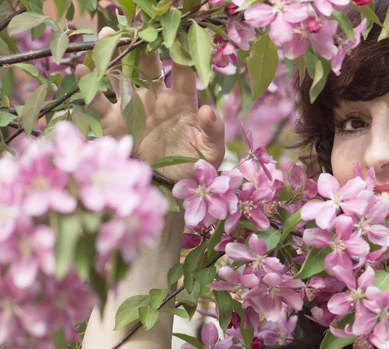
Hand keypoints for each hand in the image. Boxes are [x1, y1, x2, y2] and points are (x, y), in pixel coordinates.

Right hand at [75, 27, 224, 180]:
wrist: (169, 187)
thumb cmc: (195, 166)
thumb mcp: (211, 152)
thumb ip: (213, 131)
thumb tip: (207, 110)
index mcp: (183, 101)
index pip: (184, 73)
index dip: (182, 56)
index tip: (179, 37)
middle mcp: (158, 98)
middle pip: (150, 66)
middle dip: (145, 47)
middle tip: (139, 26)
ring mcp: (136, 107)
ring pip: (123, 76)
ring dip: (114, 56)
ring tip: (106, 34)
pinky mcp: (116, 121)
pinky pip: (100, 101)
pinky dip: (89, 85)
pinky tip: (81, 68)